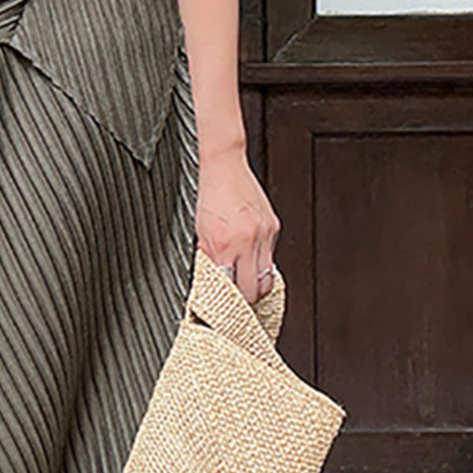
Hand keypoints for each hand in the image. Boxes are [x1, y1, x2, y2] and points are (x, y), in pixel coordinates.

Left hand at [195, 144, 278, 303]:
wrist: (223, 164)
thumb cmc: (208, 194)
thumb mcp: (199, 230)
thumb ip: (208, 256)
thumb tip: (213, 279)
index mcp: (225, 243)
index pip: (232, 288)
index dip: (228, 303)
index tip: (223, 309)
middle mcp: (249, 239)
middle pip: (254, 290)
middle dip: (245, 300)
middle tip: (236, 302)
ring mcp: (265, 233)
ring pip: (268, 277)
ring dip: (256, 285)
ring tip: (244, 285)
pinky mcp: (273, 226)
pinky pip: (270, 256)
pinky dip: (260, 263)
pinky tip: (249, 258)